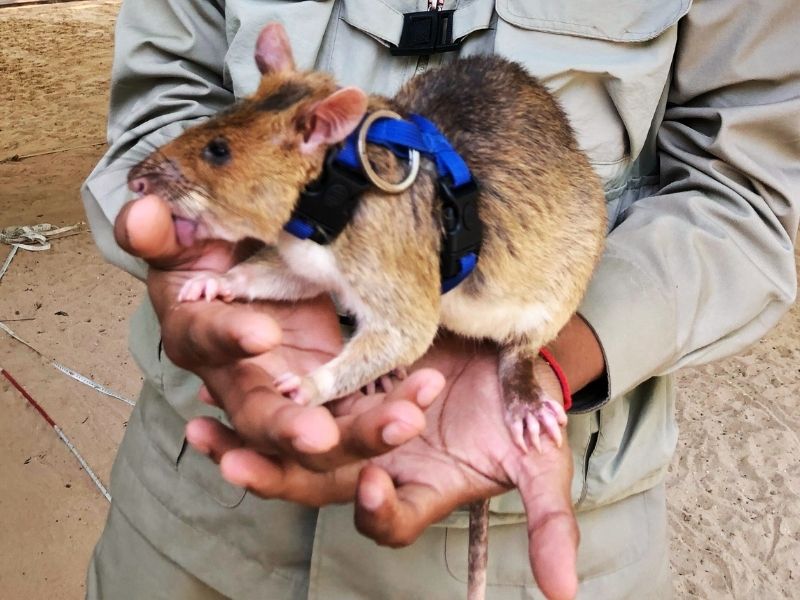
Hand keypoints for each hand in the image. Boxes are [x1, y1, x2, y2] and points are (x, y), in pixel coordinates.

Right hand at [115, 194, 444, 464]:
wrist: (240, 275)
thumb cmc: (206, 260)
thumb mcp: (181, 243)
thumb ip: (161, 233)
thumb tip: (142, 212)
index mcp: (198, 336)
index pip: (204, 341)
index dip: (226, 337)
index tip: (259, 332)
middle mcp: (236, 379)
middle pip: (255, 415)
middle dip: (283, 426)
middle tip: (317, 435)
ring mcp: (282, 396)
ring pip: (313, 433)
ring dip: (356, 433)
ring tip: (401, 422)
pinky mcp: (323, 401)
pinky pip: (355, 420)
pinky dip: (384, 418)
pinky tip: (420, 407)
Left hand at [193, 334, 577, 599]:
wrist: (511, 347)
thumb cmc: (527, 410)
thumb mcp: (539, 463)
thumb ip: (548, 525)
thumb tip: (567, 598)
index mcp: (419, 489)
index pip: (387, 519)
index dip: (378, 509)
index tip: (375, 484)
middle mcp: (379, 463)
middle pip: (319, 484)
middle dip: (277, 476)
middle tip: (237, 465)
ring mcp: (356, 422)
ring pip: (295, 439)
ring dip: (250, 436)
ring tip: (204, 426)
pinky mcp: (344, 381)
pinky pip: (297, 387)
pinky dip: (262, 383)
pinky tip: (219, 373)